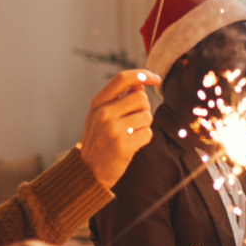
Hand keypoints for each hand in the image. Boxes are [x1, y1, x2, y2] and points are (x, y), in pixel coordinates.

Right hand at [78, 69, 161, 189]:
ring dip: (144, 125)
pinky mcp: (123, 146)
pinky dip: (144, 138)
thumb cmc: (99, 140)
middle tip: (134, 121)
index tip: (156, 78)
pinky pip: (148, 134)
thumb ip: (118, 99)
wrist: (89, 171)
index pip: (122, 78)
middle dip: (144, 108)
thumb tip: (141, 84)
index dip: (143, 75)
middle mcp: (104, 113)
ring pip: (147, 116)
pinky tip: (132, 144)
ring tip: (131, 134)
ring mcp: (112, 129)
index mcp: (98, 103)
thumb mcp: (101, 115)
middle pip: (141, 98)